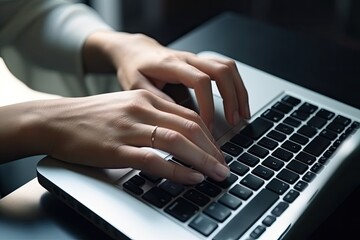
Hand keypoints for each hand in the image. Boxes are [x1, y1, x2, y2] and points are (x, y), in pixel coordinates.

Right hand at [29, 90, 228, 184]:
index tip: (218, 151)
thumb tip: (178, 136)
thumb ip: (152, 116)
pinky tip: (191, 177)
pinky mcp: (116, 149)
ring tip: (217, 173)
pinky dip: (177, 170)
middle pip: (189, 128)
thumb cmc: (91, 116)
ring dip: (202, 159)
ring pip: (177, 141)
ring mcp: (129, 129)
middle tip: (224, 166)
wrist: (55, 120)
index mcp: (146, 98)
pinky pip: (154, 159)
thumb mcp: (126, 107)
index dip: (210, 136)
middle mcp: (141, 109)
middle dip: (213, 149)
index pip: (189, 116)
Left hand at [83, 32, 249, 130]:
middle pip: (221, 71)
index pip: (200, 81)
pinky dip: (236, 85)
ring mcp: (196, 59)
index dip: (208, 104)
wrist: (135, 50)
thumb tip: (177, 119)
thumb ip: (155, 100)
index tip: (208, 125)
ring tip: (243, 114)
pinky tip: (238, 102)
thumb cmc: (134, 68)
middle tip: (234, 121)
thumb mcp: (136, 86)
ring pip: (228, 67)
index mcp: (171, 64)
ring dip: (239, 91)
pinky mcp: (200, 62)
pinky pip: (226, 68)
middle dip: (232, 97)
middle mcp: (187, 59)